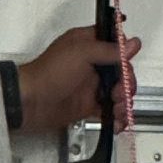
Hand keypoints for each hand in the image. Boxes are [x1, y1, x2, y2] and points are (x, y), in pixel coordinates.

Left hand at [17, 26, 141, 134]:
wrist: (31, 103)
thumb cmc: (48, 73)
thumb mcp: (82, 53)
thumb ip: (109, 49)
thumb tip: (131, 44)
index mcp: (87, 44)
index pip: (114, 42)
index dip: (124, 52)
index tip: (126, 62)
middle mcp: (90, 63)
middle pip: (121, 70)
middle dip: (126, 82)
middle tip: (120, 90)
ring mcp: (90, 85)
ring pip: (118, 91)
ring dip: (123, 101)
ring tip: (117, 107)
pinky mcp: (88, 105)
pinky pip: (110, 110)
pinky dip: (117, 116)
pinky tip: (116, 120)